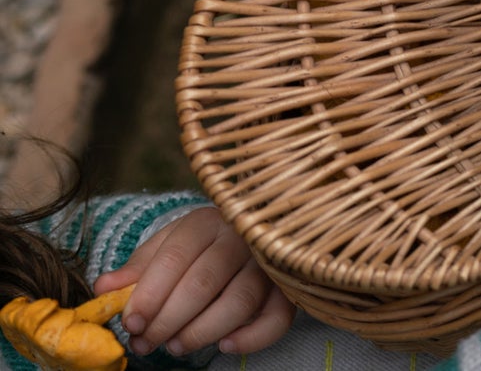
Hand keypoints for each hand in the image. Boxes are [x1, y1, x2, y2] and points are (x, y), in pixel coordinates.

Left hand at [98, 206, 293, 356]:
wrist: (244, 234)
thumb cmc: (198, 246)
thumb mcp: (166, 246)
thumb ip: (137, 267)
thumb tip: (104, 288)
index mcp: (207, 222)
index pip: (176, 257)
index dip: (150, 293)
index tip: (130, 322)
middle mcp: (242, 237)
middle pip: (204, 282)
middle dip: (168, 319)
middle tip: (145, 342)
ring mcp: (269, 262)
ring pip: (240, 301)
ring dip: (202, 331)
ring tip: (174, 347)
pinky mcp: (287, 287)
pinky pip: (278, 317)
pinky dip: (252, 337)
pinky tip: (224, 345)